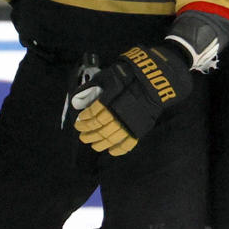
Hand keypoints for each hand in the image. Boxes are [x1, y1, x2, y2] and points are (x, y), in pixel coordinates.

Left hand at [70, 43, 191, 155]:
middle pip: (99, 128)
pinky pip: (128, 144)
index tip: (79, 121)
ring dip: (99, 142)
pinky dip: (119, 149)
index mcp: (110, 101)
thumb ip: (91, 87)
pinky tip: (110, 151)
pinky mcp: (139, 129)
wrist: (152, 82)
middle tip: (81, 135)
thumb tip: (76, 98)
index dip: (84, 120)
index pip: (93, 114)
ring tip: (92, 144)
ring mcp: (129, 123)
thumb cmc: (127, 77)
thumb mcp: (106, 76)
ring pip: (111, 138)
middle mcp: (118, 114)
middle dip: (88, 133)